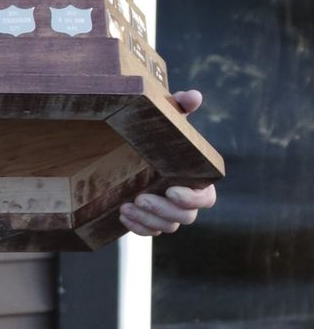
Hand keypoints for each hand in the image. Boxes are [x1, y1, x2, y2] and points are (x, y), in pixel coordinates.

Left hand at [119, 89, 217, 235]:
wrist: (129, 148)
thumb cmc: (156, 131)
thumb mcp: (165, 117)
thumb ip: (179, 106)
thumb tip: (193, 96)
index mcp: (196, 179)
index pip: (207, 198)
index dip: (192, 199)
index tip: (171, 190)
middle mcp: (185, 200)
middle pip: (187, 217)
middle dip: (163, 210)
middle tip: (141, 197)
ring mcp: (168, 213)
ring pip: (168, 227)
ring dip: (147, 220)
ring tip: (127, 206)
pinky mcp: (151, 220)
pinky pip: (150, 232)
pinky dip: (138, 227)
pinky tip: (121, 214)